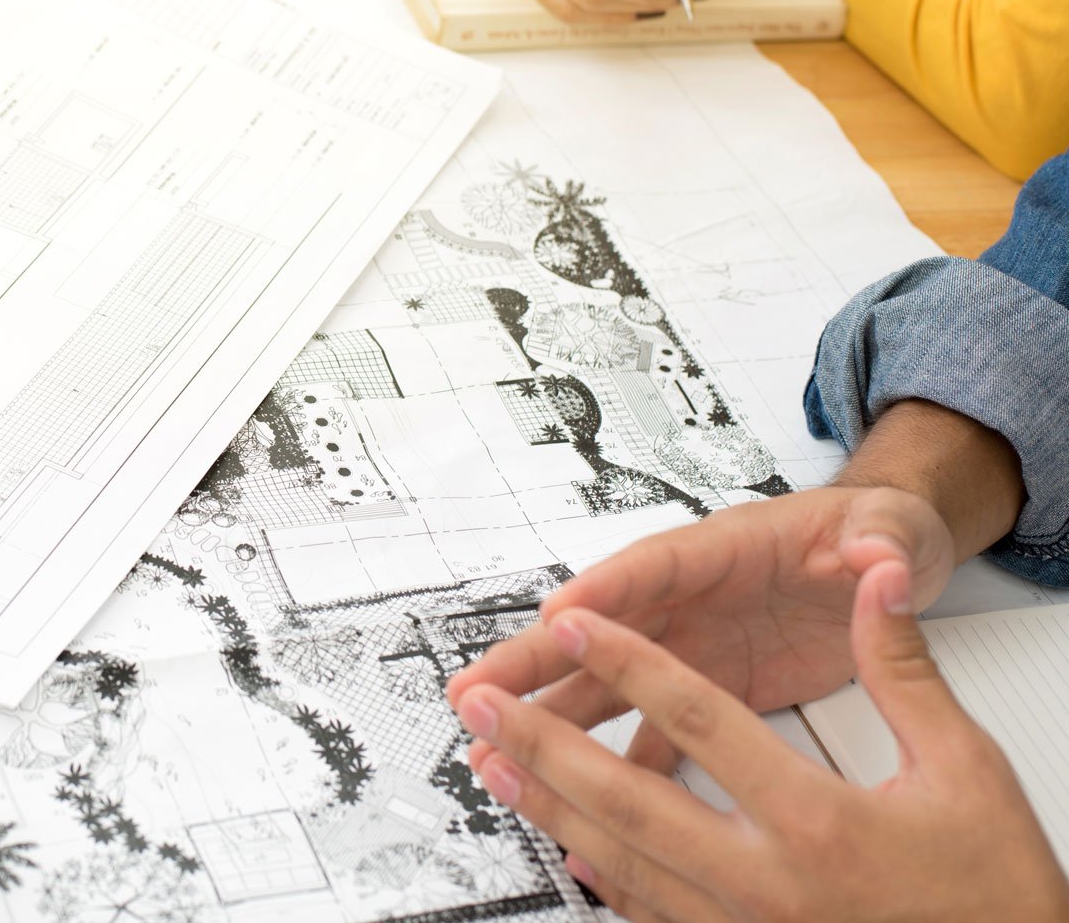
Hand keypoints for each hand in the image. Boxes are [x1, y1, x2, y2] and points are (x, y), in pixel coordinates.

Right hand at [447, 486, 954, 771]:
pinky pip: (651, 728)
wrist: (889, 564)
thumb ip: (879, 541)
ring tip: (492, 744)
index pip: (655, 566)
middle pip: (598, 627)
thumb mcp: (887, 528)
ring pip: (605, 682)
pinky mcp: (709, 688)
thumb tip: (880, 555)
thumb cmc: (874, 533)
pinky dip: (614, 761)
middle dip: (535, 658)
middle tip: (476, 688)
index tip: (559, 615)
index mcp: (724, 549)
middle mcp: (689, 597)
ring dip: (551, 715)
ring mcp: (692, 646)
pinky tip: (579, 795)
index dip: (605, 591)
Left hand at [450, 562, 1068, 920]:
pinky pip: (650, 913)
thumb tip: (879, 582)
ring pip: (620, 861)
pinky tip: (560, 846)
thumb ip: (904, 670)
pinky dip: (598, 873)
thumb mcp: (966, 770)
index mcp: (820, 824)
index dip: (628, 660)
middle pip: (628, 797)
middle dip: (542, 739)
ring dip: (548, 806)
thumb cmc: (995, 895)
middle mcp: (770, 886)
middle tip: (476, 698)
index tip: (572, 620)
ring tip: (488, 762)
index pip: (701, 720)